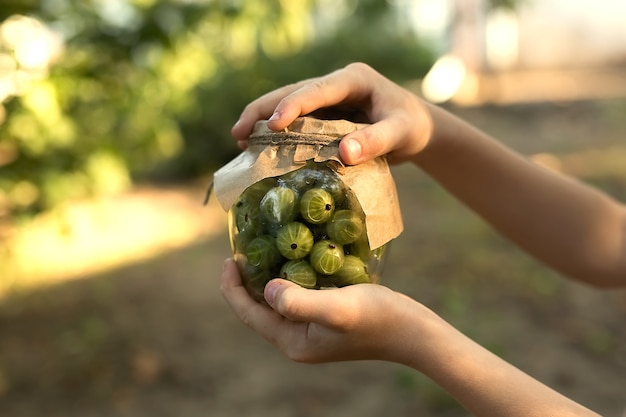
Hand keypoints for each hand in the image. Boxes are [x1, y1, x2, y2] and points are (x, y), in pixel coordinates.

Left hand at [220, 258, 421, 363]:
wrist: (412, 331)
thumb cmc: (377, 318)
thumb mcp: (336, 308)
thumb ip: (298, 302)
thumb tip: (267, 289)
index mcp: (293, 341)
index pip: (250, 315)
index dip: (233, 288)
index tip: (228, 259)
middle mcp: (298, 340)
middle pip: (259, 310)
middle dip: (246, 283)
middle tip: (242, 251)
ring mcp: (312, 330)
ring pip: (277, 303)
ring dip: (266, 279)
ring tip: (261, 252)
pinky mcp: (326, 319)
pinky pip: (296, 298)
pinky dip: (288, 279)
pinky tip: (293, 260)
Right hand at [231, 62, 433, 164]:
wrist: (416, 130)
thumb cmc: (411, 126)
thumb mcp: (400, 132)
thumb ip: (376, 140)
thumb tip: (345, 153)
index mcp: (352, 79)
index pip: (317, 90)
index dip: (293, 105)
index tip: (273, 124)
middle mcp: (335, 86)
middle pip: (292, 93)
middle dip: (263, 110)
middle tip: (238, 132)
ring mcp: (327, 101)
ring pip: (288, 106)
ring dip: (263, 121)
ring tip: (239, 140)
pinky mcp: (324, 117)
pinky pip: (296, 124)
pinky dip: (278, 135)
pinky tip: (260, 150)